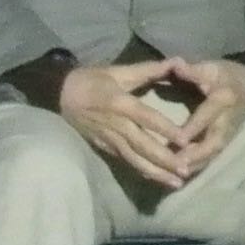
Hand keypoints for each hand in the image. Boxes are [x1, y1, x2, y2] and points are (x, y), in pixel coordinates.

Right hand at [57, 56, 195, 187]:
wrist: (58, 95)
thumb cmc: (92, 80)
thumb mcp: (119, 71)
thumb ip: (150, 69)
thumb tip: (179, 61)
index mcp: (120, 103)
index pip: (146, 118)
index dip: (165, 129)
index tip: (185, 140)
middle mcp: (115, 124)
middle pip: (142, 145)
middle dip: (164, 160)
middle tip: (186, 171)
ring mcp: (109, 139)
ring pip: (134, 158)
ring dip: (155, 172)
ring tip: (176, 183)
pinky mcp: (104, 147)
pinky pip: (125, 161)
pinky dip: (141, 171)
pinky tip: (157, 180)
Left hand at [162, 56, 244, 171]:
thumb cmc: (223, 74)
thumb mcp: (210, 67)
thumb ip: (192, 69)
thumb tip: (175, 65)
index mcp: (224, 99)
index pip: (207, 116)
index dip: (193, 128)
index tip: (177, 140)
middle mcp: (229, 119)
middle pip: (214, 141)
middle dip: (196, 155)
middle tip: (175, 165)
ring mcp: (230, 132)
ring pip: (214, 153)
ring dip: (196, 164)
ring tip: (175, 174)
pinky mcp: (227, 140)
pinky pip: (213, 156)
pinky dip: (199, 165)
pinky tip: (181, 173)